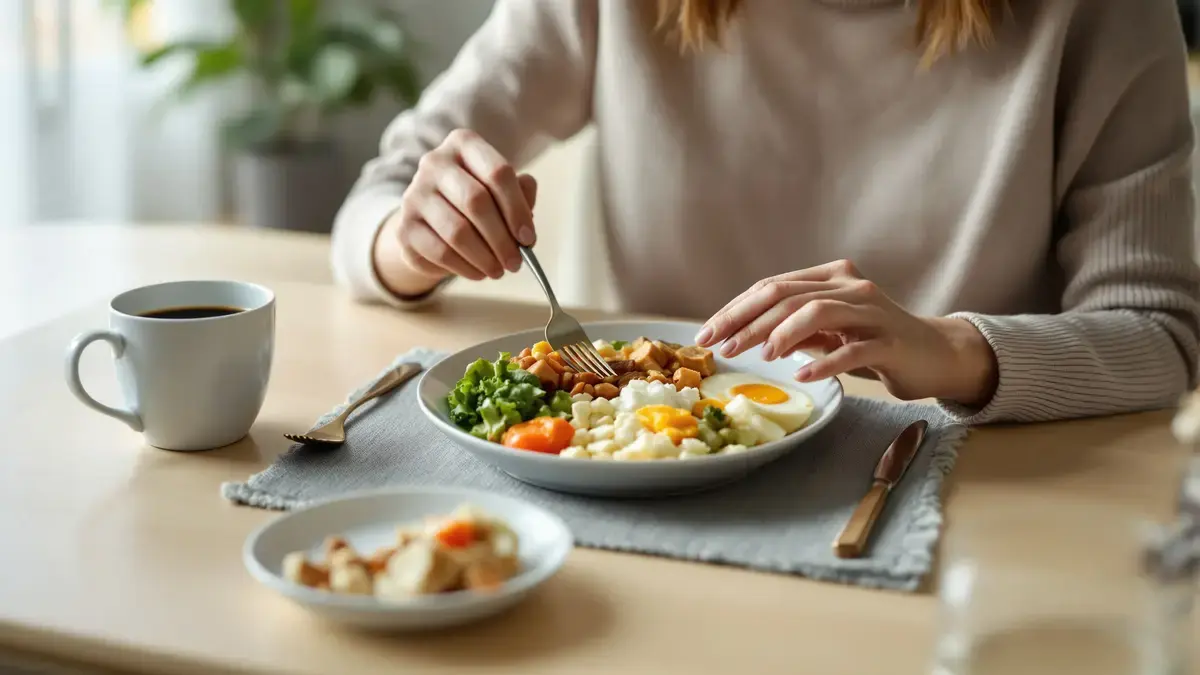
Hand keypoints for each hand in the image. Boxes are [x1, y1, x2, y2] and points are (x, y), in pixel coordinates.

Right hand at [374, 129, 537, 293]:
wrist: (430, 219)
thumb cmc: (475, 202)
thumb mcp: (502, 191)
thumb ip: (520, 192)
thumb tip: (527, 202)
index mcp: (464, 144)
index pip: (498, 173)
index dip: (518, 209)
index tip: (528, 238)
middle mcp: (434, 163)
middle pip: (477, 202)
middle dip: (502, 238)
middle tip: (516, 263)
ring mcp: (415, 194)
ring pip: (458, 231)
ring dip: (485, 257)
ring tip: (499, 270)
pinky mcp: (404, 227)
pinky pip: (440, 252)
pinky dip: (465, 267)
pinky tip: (478, 273)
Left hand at [694, 260, 997, 404]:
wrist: (935, 355)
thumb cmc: (873, 343)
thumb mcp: (826, 331)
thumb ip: (792, 326)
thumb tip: (742, 335)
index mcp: (830, 277)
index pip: (771, 287)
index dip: (735, 310)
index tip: (706, 335)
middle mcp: (850, 286)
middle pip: (788, 296)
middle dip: (748, 322)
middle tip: (723, 347)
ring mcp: (872, 311)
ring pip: (818, 312)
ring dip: (783, 335)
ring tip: (762, 357)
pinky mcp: (890, 341)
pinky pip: (853, 349)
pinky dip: (825, 362)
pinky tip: (803, 375)